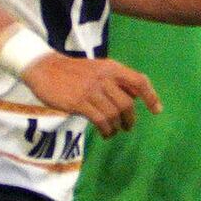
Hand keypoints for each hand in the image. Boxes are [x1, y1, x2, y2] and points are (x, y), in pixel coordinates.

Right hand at [29, 50, 155, 132]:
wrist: (44, 68)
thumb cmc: (73, 71)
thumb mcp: (98, 69)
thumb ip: (115, 81)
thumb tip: (134, 99)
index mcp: (111, 67)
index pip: (139, 81)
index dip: (151, 96)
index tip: (157, 110)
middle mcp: (104, 78)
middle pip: (127, 103)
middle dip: (131, 119)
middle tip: (128, 126)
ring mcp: (91, 90)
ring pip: (114, 114)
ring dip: (117, 127)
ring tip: (114, 131)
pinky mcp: (79, 103)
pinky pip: (100, 120)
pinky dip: (107, 130)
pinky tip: (105, 133)